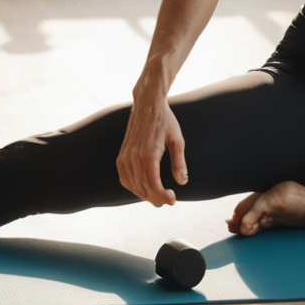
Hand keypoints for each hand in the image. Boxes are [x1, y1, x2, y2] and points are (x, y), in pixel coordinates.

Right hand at [115, 90, 187, 206]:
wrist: (147, 104)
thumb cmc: (165, 120)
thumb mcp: (177, 139)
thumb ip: (179, 162)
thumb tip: (182, 181)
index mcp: (148, 154)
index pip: (153, 185)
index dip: (163, 196)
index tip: (173, 199)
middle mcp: (134, 157)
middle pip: (143, 188)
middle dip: (156, 198)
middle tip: (168, 200)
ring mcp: (125, 157)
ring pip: (133, 186)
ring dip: (145, 195)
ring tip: (158, 196)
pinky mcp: (121, 156)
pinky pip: (125, 178)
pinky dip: (134, 187)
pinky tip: (144, 188)